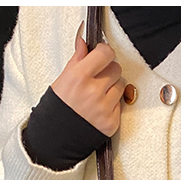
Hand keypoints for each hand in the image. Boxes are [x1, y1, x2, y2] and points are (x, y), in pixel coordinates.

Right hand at [51, 21, 127, 136]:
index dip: (105, 52)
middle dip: (109, 69)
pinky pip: (120, 104)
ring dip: (113, 86)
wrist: (58, 137)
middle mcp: (93, 92)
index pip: (105, 54)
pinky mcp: (112, 122)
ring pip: (121, 85)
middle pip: (116, 68)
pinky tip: (100, 107)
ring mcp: (104, 108)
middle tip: (99, 76)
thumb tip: (84, 42)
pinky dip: (113, 103)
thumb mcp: (63, 79)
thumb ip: (77, 59)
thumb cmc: (59, 107)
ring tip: (99, 92)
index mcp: (79, 77)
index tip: (102, 54)